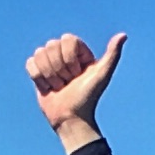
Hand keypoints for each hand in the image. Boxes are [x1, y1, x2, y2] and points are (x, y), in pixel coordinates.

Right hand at [26, 30, 125, 146]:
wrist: (71, 119)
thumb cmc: (88, 98)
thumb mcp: (102, 75)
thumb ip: (112, 55)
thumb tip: (123, 35)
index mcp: (79, 51)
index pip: (67, 40)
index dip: (69, 58)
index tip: (77, 74)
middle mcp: (64, 54)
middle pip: (51, 45)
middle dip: (59, 69)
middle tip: (68, 83)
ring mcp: (50, 63)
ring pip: (40, 53)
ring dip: (49, 75)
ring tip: (58, 87)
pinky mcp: (38, 72)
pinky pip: (30, 63)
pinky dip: (38, 78)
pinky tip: (47, 88)